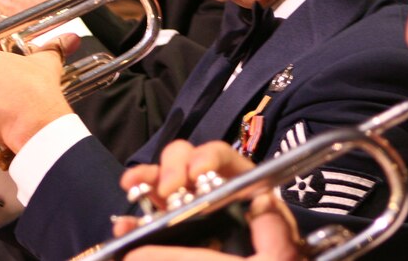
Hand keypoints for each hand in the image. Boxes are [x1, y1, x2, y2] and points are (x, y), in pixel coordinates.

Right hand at [114, 141, 304, 260]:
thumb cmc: (277, 258)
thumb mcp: (283, 247)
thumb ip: (276, 228)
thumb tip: (263, 208)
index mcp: (241, 185)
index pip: (222, 156)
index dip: (207, 157)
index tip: (197, 173)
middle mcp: (208, 189)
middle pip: (184, 159)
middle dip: (172, 167)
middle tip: (168, 190)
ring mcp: (183, 208)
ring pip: (158, 181)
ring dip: (145, 180)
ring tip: (134, 188)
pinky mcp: (166, 230)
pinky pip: (142, 218)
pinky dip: (129, 220)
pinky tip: (123, 227)